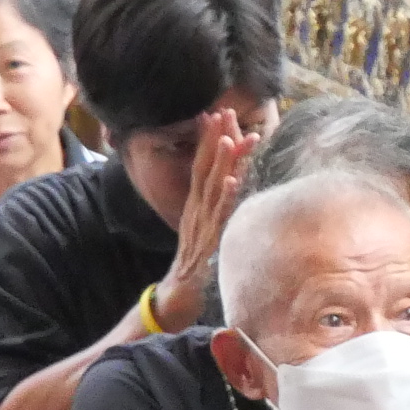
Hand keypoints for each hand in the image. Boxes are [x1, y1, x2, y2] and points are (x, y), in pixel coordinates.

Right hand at [148, 107, 258, 332]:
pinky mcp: (206, 245)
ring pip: (212, 190)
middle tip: (225, 111)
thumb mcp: (205, 232)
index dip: (210, 140)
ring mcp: (200, 227)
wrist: (175, 299)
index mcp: (196, 207)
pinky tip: (234, 182)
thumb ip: (215, 212)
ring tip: (231, 138)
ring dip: (222, 163)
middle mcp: (196, 211)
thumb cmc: (195, 266)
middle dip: (216, 140)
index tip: (218, 113)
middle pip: (205, 170)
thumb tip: (229, 191)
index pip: (202, 166)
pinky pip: (218, 219)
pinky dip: (226, 199)